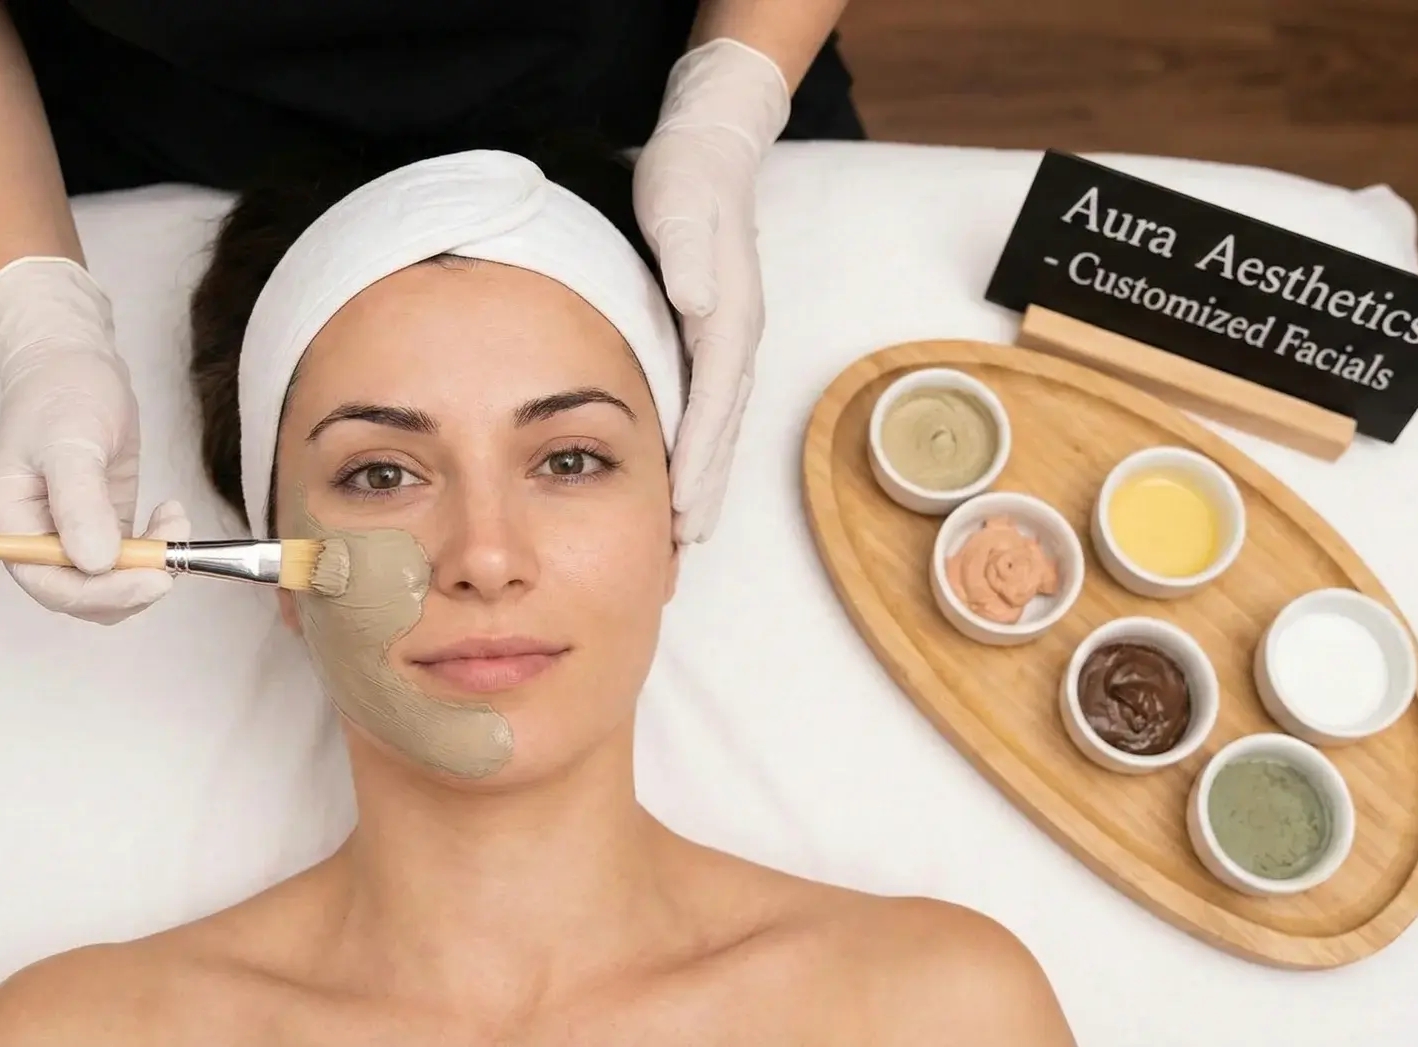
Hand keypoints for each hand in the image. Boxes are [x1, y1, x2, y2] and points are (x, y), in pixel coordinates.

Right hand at [0, 256, 183, 623]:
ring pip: (107, 585)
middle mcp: (29, 537)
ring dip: (148, 568)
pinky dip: (155, 550)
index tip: (153, 580)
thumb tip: (96, 562)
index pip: (50, 584)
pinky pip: (125, 562)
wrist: (74, 365)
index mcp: (5, 520)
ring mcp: (64, 535)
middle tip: (173, 559)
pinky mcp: (97, 528)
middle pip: (79, 595)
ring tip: (173, 523)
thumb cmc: (63, 394)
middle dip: (130, 586)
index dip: (102, 593)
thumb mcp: (72, 443)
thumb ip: (81, 503)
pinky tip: (169, 516)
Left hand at [634, 39, 790, 543]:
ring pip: (720, 427)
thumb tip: (696, 301)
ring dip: (708, 482)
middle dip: (707, 491)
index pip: (713, 402)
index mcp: (730, 317)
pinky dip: (700, 452)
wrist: (710, 150)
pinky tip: (685, 479)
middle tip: (684, 547)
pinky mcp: (715, 339)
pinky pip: (709, 410)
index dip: (697, 458)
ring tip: (688, 534)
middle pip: (724, 430)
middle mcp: (738, 339)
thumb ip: (688, 251)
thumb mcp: (682, 203)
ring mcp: (731, 342)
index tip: (680, 507)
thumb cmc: (688, 178)